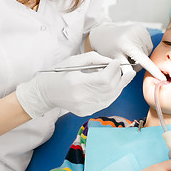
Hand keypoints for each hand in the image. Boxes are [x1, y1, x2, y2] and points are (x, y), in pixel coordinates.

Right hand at [16, 52, 134, 117]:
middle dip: (120, 76)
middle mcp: (81, 97)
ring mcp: (84, 107)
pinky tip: (115, 85)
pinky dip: (113, 93)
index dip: (114, 69)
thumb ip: (95, 59)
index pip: (103, 79)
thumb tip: (112, 62)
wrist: (45, 93)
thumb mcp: (73, 60)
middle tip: (123, 69)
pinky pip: (106, 102)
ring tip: (125, 76)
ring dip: (120, 85)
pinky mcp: (87, 112)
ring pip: (111, 97)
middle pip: (110, 88)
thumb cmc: (59, 74)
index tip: (117, 62)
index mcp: (76, 83)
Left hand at [89, 23, 165, 80]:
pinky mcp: (142, 28)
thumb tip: (131, 76)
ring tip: (129, 52)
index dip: (153, 70)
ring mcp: (139, 29)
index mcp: (126, 44)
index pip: (143, 60)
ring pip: (148, 51)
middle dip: (138, 62)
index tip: (162, 78)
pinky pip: (148, 44)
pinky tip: (134, 46)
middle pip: (145, 57)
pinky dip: (142, 48)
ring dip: (141, 55)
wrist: (105, 34)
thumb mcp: (115, 60)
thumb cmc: (108, 49)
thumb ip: (124, 69)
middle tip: (127, 60)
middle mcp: (135, 34)